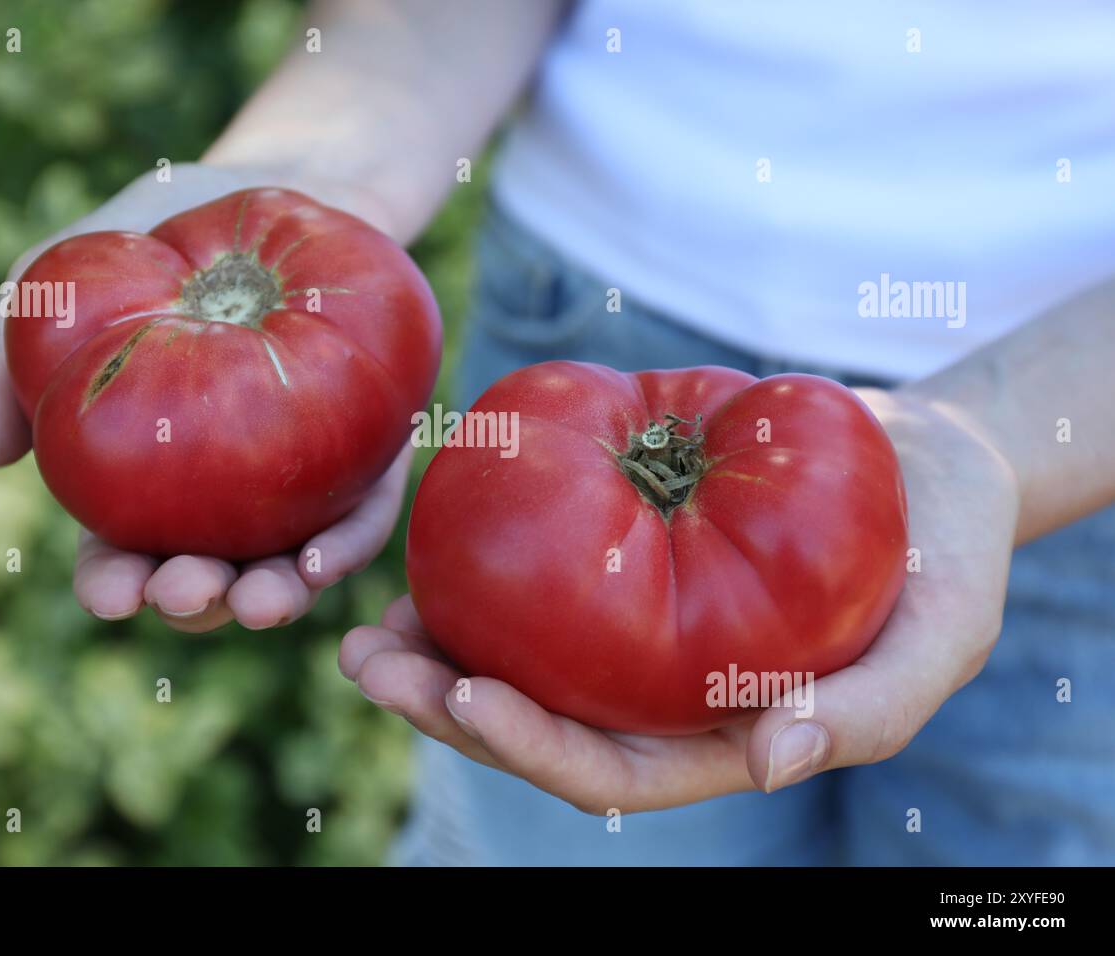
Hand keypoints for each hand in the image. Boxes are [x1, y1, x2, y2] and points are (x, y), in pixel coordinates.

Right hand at [0, 163, 408, 631]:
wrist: (288, 182)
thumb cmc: (166, 233)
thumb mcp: (73, 276)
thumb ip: (11, 355)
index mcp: (149, 472)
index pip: (124, 549)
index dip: (112, 583)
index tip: (109, 596)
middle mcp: (226, 491)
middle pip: (209, 574)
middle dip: (193, 603)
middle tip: (184, 592)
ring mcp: (302, 480)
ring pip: (289, 567)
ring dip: (274, 599)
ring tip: (260, 604)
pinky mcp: (372, 455)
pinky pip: (363, 517)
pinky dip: (345, 548)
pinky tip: (323, 559)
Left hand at [339, 390, 1019, 812]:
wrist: (927, 469)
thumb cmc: (946, 561)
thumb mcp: (940, 637)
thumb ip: (869, 709)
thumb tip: (773, 760)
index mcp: (718, 735)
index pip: (610, 767)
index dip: (532, 745)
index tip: (462, 698)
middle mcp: (662, 694)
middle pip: (540, 719)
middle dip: (446, 702)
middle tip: (366, 661)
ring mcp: (638, 631)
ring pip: (524, 654)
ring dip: (440, 644)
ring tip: (368, 617)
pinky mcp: (628, 558)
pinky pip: (545, 573)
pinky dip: (486, 566)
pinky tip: (430, 539)